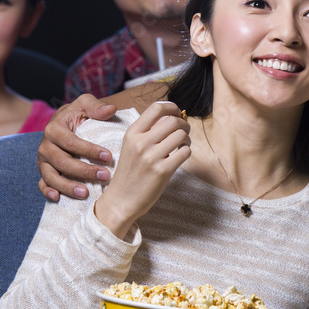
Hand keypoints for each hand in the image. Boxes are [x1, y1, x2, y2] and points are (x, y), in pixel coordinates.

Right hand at [37, 94, 116, 200]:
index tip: (109, 156)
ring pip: (51, 176)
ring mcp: (43, 161)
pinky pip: (42, 184)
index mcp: (54, 129)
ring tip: (85, 193)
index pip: (71, 142)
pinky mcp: (44, 172)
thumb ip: (96, 107)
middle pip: (62, 162)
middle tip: (105, 176)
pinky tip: (58, 198)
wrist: (66, 124)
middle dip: (84, 171)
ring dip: (67, 186)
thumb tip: (110, 110)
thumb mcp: (86, 105)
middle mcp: (45, 146)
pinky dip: (48, 192)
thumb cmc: (79, 115)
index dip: (89, 150)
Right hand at [94, 102, 190, 238]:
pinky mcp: (163, 171)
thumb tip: (172, 117)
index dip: (172, 107)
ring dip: (187, 139)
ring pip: (181, 135)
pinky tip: (179, 157)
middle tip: (184, 132)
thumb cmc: (129, 173)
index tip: (177, 113)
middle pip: (173, 121)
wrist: (121, 201)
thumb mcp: (131, 146)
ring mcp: (152, 157)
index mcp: (132, 133)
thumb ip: (148, 131)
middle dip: (184, 124)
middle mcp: (141, 142)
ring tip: (181, 146)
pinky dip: (186, 152)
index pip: (156, 108)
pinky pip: (185, 152)